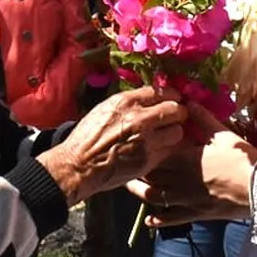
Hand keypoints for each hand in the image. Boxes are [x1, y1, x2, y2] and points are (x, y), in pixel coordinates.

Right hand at [38, 86, 187, 206]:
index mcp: (126, 102)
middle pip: (175, 109)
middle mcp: (139, 118)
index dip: (171, 95)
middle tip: (175, 117)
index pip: (160, 91)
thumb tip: (149, 97)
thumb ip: (128, 102)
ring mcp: (145, 140)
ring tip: (166, 135)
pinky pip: (169, 151)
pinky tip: (159, 149)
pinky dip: (167, 149)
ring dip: (174, 132)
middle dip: (178, 113)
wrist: (79, 164)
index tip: (173, 99)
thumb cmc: (88, 136)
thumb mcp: (104, 108)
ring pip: (178, 131)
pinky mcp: (148, 160)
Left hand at [127, 101, 256, 226]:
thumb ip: (202, 118)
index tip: (133, 143)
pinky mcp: (194, 214)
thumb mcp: (222, 134)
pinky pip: (171, 219)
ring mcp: (185, 199)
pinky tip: (149, 221)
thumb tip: (188, 101)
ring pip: (154, 197)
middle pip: (150, 175)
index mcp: (184, 158)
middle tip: (126, 163)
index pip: (155, 153)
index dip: (143, 148)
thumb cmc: (242, 158)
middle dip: (137, 169)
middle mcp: (179, 179)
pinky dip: (158, 221)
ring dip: (140, 192)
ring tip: (129, 186)